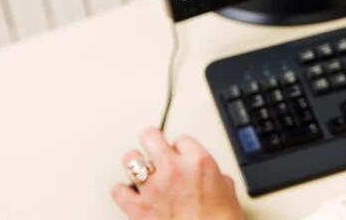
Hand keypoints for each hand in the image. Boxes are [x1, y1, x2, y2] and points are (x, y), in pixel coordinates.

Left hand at [112, 128, 243, 219]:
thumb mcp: (227, 189)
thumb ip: (212, 175)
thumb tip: (208, 177)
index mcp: (198, 161)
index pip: (181, 139)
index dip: (180, 147)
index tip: (180, 153)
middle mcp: (173, 169)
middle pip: (150, 136)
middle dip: (152, 141)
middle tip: (153, 146)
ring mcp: (153, 187)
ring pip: (130, 159)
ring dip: (134, 163)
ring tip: (138, 168)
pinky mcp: (138, 208)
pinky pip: (118, 191)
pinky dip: (122, 191)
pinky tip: (128, 193)